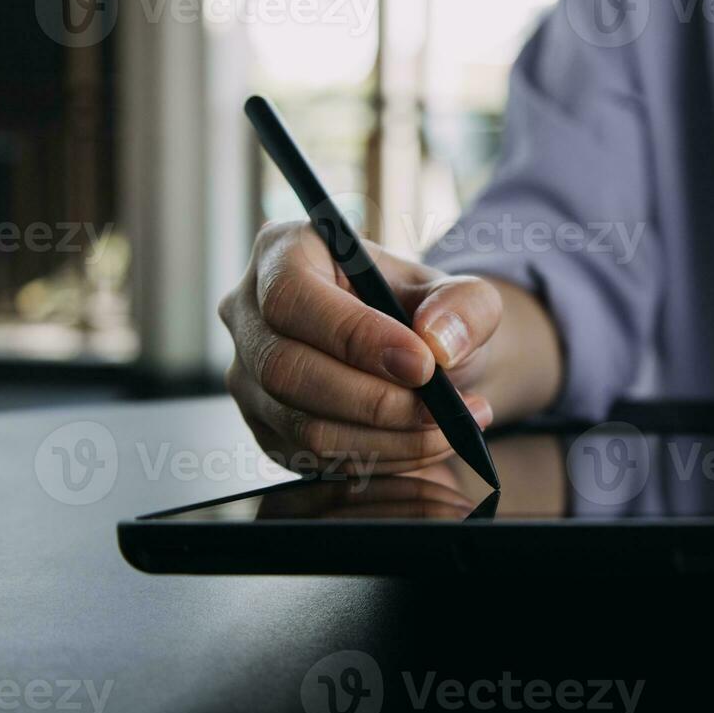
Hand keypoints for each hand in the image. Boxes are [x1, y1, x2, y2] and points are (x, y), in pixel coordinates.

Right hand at [219, 221, 501, 475]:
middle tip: (444, 409)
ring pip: (302, 426)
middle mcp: (249, 313)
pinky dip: (380, 459)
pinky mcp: (267, 429)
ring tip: (451, 427)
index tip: (423, 364)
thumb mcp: (461, 293)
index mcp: (283, 253)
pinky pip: (315, 459)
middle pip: (287, 369)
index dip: (355, 336)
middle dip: (375, 400)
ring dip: (387, 438)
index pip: (292, 296)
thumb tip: (438, 343)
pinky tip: (426, 443)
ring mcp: (248, 377)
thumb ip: (465, 306)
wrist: (421, 354)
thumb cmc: (426, 310)